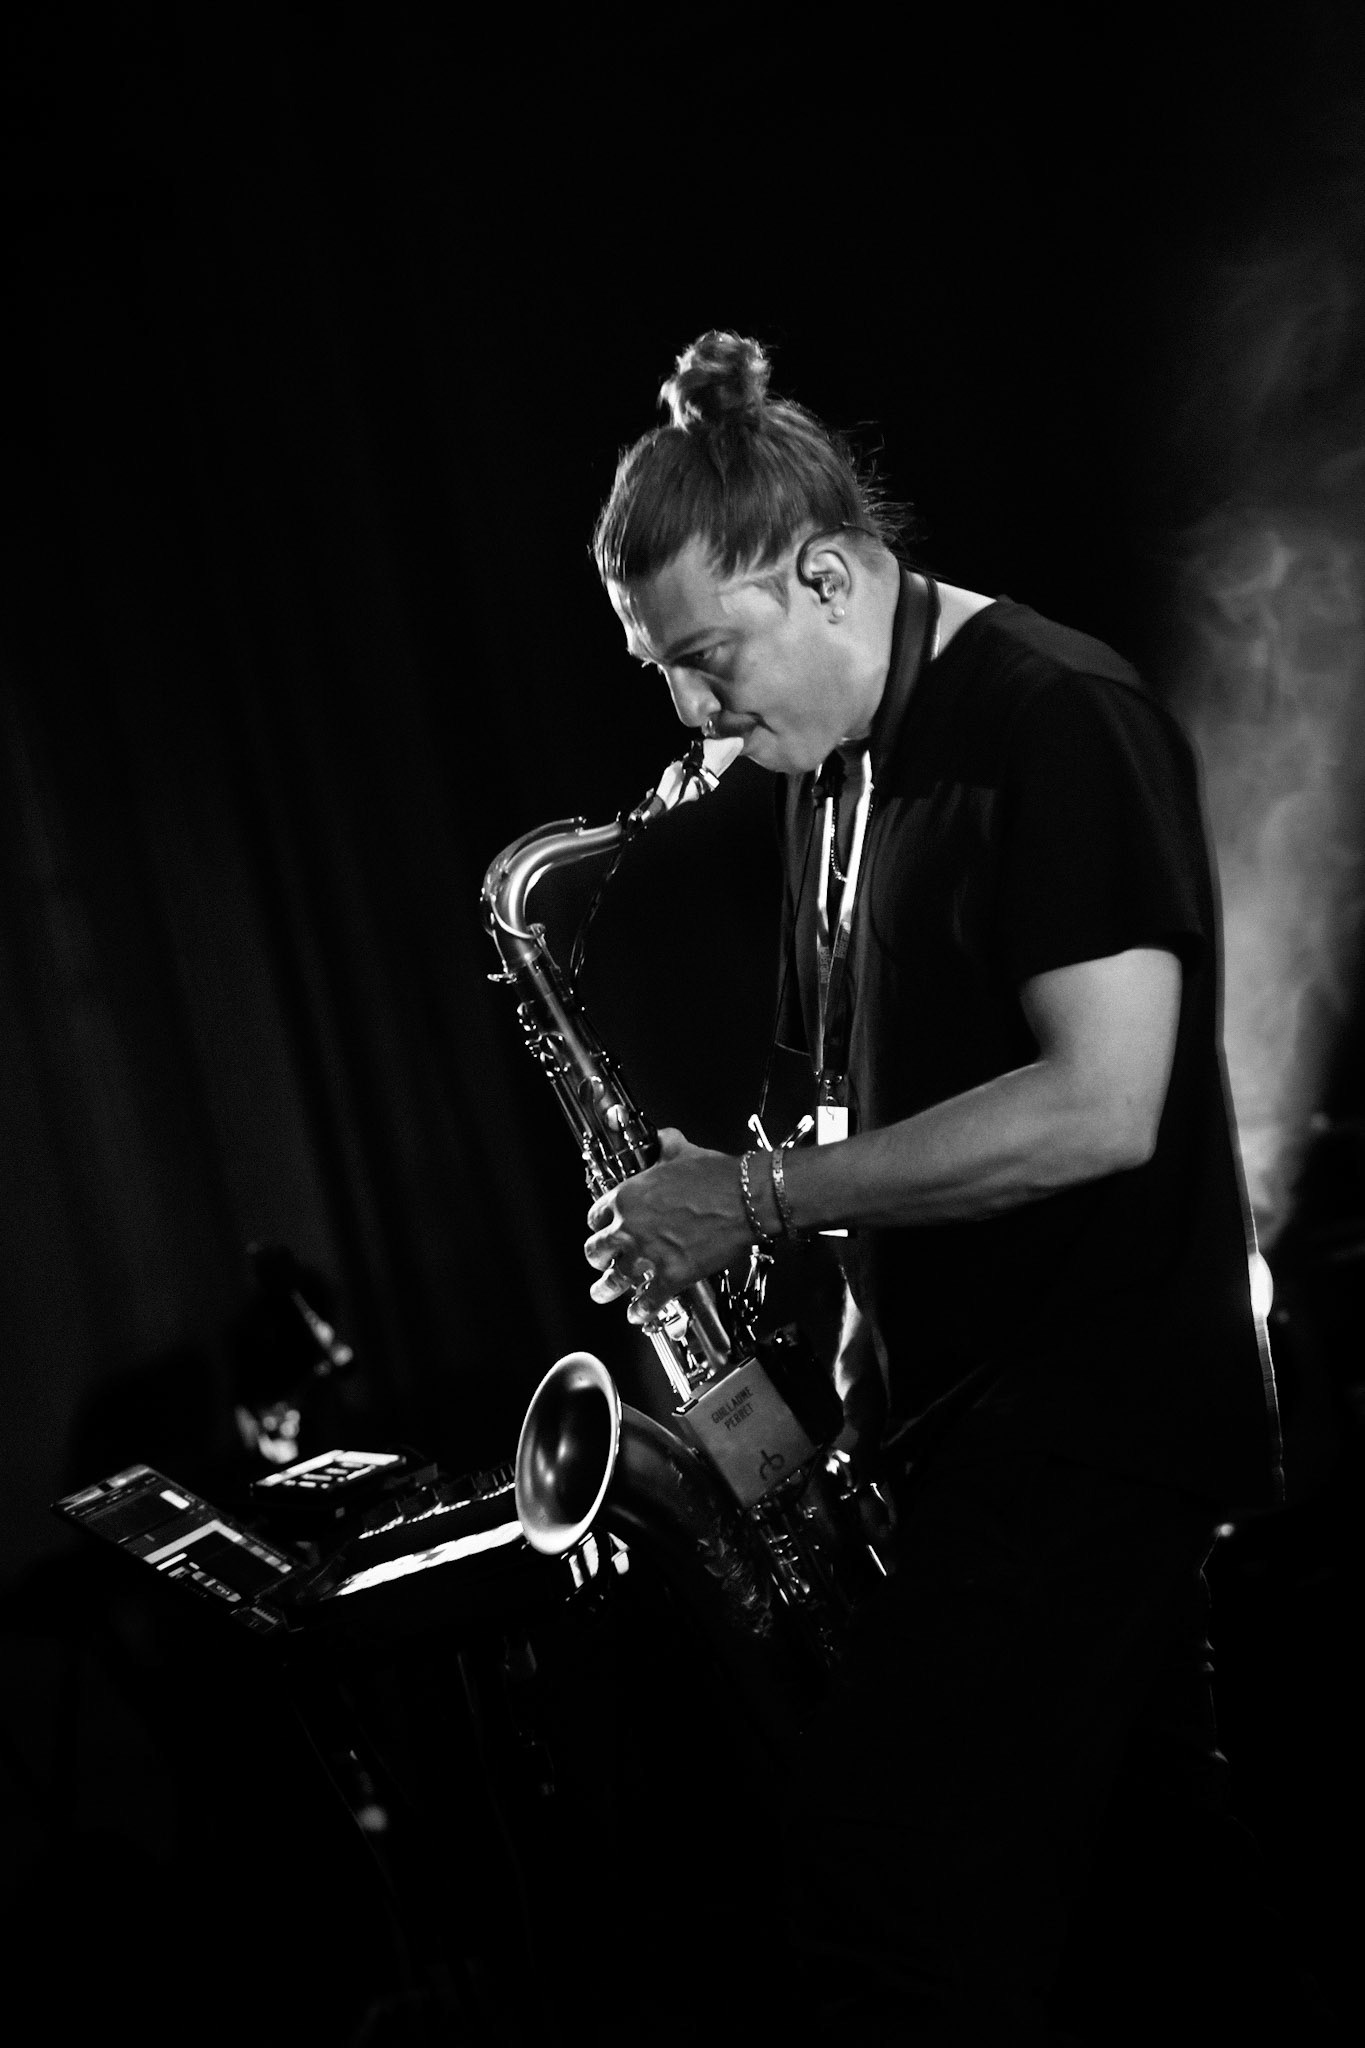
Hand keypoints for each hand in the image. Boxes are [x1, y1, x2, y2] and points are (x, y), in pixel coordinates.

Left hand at [584, 1127, 753, 1323]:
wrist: (745, 1199)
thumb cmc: (717, 1177)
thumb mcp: (683, 1152)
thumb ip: (666, 1147)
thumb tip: (664, 1139)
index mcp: (628, 1197)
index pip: (596, 1214)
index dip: (599, 1221)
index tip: (602, 1226)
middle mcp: (631, 1228)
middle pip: (596, 1249)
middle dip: (597, 1256)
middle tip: (599, 1260)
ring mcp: (649, 1255)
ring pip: (614, 1280)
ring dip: (605, 1289)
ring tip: (601, 1293)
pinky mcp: (672, 1276)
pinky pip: (648, 1301)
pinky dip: (641, 1310)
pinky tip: (638, 1314)